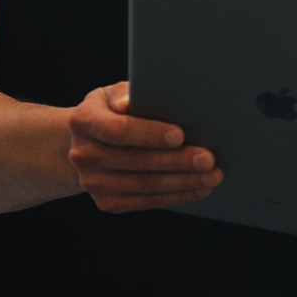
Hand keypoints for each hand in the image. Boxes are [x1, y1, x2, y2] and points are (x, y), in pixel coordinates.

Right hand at [65, 82, 221, 212]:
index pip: (119, 130)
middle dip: (177, 161)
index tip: (180, 135)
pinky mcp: (107, 202)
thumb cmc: (109, 112)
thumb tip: (127, 102)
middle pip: (137, 161)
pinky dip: (176, 195)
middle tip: (209, 160)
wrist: (84, 145)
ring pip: (145, 185)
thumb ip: (123, 93)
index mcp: (84, 122)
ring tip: (212, 176)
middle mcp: (84, 155)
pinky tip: (199, 188)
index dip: (150, 134)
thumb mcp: (110, 94)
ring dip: (183, 182)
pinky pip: (146, 201)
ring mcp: (94, 182)